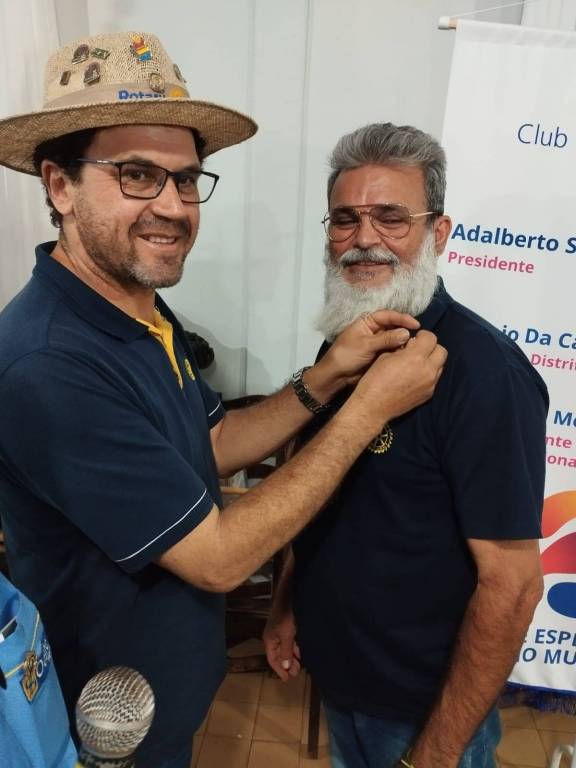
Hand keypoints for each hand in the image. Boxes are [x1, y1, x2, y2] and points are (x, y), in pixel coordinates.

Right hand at [263, 609, 300, 681]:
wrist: (288, 597)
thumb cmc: (285, 616)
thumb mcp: (287, 636)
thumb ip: (286, 652)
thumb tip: (285, 667)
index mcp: (269, 640)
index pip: (272, 659)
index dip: (279, 670)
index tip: (286, 679)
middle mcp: (273, 638)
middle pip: (278, 655)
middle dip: (286, 665)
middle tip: (295, 674)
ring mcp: (279, 632)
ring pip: (285, 649)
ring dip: (291, 658)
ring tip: (299, 665)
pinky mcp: (286, 627)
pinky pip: (289, 642)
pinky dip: (294, 649)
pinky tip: (299, 652)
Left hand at [305, 311, 420, 401]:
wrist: (337, 376)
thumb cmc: (346, 356)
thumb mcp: (365, 345)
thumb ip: (386, 339)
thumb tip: (406, 333)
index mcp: (367, 322)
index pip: (388, 316)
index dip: (402, 318)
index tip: (415, 324)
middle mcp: (374, 330)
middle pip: (394, 326)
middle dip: (405, 330)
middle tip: (419, 336)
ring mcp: (378, 343)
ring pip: (396, 339)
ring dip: (405, 342)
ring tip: (416, 346)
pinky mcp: (381, 355)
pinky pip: (394, 351)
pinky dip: (401, 352)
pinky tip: (409, 354)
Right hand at [349, 330, 446, 426]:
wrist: (374, 406)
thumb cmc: (375, 379)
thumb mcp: (385, 356)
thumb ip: (402, 348)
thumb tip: (410, 344)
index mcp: (415, 357)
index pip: (431, 338)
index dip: (423, 336)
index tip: (416, 338)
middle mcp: (427, 370)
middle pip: (441, 351)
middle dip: (431, 347)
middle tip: (418, 350)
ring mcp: (430, 384)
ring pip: (440, 366)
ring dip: (431, 361)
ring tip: (416, 364)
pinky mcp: (429, 394)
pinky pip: (434, 379)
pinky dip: (428, 374)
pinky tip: (414, 377)